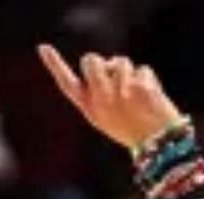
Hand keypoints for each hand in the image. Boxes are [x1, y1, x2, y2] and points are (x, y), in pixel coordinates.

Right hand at [38, 44, 182, 149]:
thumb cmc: (132, 130)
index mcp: (90, 109)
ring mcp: (120, 93)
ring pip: (119, 61)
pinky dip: (148, 80)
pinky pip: (142, 69)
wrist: (159, 145)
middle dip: (103, 62)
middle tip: (114, 76)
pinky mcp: (140, 87)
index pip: (67, 84)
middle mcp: (102, 100)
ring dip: (129, 71)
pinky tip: (151, 97)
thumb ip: (100, 90)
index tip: (43, 47)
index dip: (54, 65)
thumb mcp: (107, 116)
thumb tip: (106, 63)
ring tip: (137, 93)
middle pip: (91, 60)